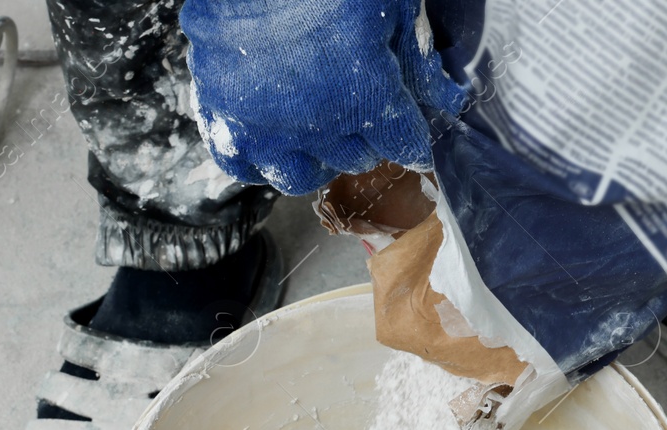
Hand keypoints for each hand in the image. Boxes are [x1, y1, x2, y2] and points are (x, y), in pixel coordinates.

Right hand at [180, 0, 465, 193]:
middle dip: (365, 138)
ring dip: (315, 158)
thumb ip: (415, 58)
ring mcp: (263, 122)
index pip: (403, 143)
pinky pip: (240, 165)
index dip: (410, 136)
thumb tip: (446, 101)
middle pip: (354, 158)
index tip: (408, 131)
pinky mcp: (220, 112)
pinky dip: (257, 158)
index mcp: (363, 93)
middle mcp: (314, 121)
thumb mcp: (392, 4)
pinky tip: (271, 137)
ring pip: (299, 176)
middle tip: (361, 111)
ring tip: (318, 131)